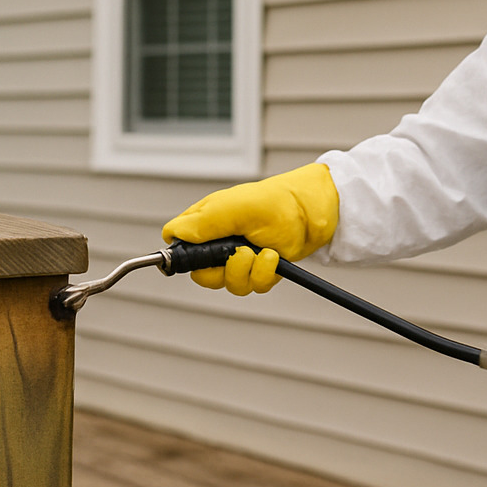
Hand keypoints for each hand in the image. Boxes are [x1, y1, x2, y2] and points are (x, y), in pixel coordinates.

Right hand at [162, 163, 338, 295]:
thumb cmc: (276, 201)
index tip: (201, 256)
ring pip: (228, 284)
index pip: (178, 246)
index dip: (184, 256)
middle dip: (222, 269)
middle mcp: (220, 241)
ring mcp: (240, 257)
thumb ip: (203, 222)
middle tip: (241, 253)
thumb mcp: (235, 208)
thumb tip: (172, 235)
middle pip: (202, 275)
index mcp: (206, 222)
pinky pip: (253, 286)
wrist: (314, 211)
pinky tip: (274, 256)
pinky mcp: (260, 269)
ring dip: (247, 271)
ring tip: (263, 253)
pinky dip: (265, 274)